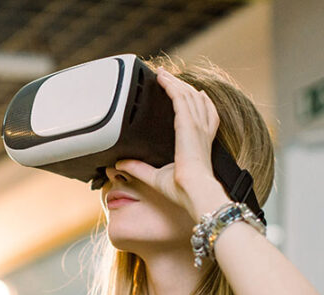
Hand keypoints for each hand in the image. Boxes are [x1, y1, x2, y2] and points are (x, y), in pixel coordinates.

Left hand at [113, 67, 227, 219]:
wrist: (192, 191)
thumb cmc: (181, 189)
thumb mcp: (155, 176)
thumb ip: (137, 168)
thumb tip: (119, 165)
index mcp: (200, 141)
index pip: (204, 114)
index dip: (198, 100)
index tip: (190, 92)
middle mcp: (201, 131)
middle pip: (194, 99)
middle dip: (181, 86)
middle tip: (167, 77)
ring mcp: (196, 126)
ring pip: (187, 94)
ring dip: (174, 82)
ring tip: (162, 74)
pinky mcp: (187, 124)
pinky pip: (179, 98)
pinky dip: (171, 86)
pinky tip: (162, 79)